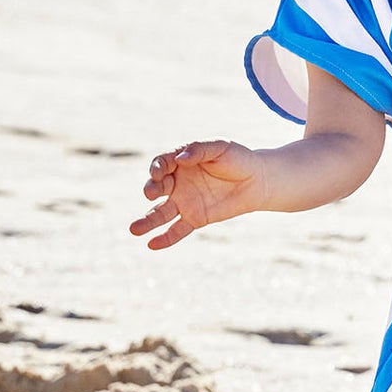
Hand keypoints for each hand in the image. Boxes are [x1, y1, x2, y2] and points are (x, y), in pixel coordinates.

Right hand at [129, 140, 265, 249]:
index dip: (158, 168)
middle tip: (151, 192)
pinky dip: (165, 238)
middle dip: (151, 189)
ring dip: (147, 221)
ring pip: (160, 213)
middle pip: (156, 187)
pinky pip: (177, 230)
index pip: (161, 164)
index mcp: (179, 162)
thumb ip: (199, 149)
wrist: (257, 180)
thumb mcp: (220, 147)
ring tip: (134, 230)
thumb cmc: (238, 159)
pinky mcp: (195, 218)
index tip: (160, 171)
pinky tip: (152, 244)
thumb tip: (180, 159)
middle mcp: (177, 183)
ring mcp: (184, 202)